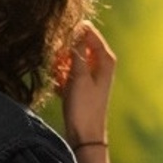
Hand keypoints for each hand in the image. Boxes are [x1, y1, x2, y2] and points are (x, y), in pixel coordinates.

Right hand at [55, 21, 116, 146]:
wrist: (84, 135)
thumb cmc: (84, 106)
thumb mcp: (80, 76)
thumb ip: (78, 51)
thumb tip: (77, 28)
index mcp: (105, 59)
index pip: (90, 32)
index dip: (74, 30)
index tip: (58, 32)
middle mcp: (100, 64)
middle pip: (79, 44)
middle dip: (64, 48)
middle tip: (56, 59)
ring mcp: (89, 73)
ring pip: (70, 58)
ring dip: (60, 63)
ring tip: (57, 74)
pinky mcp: (79, 84)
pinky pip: (66, 71)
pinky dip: (59, 74)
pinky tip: (57, 83)